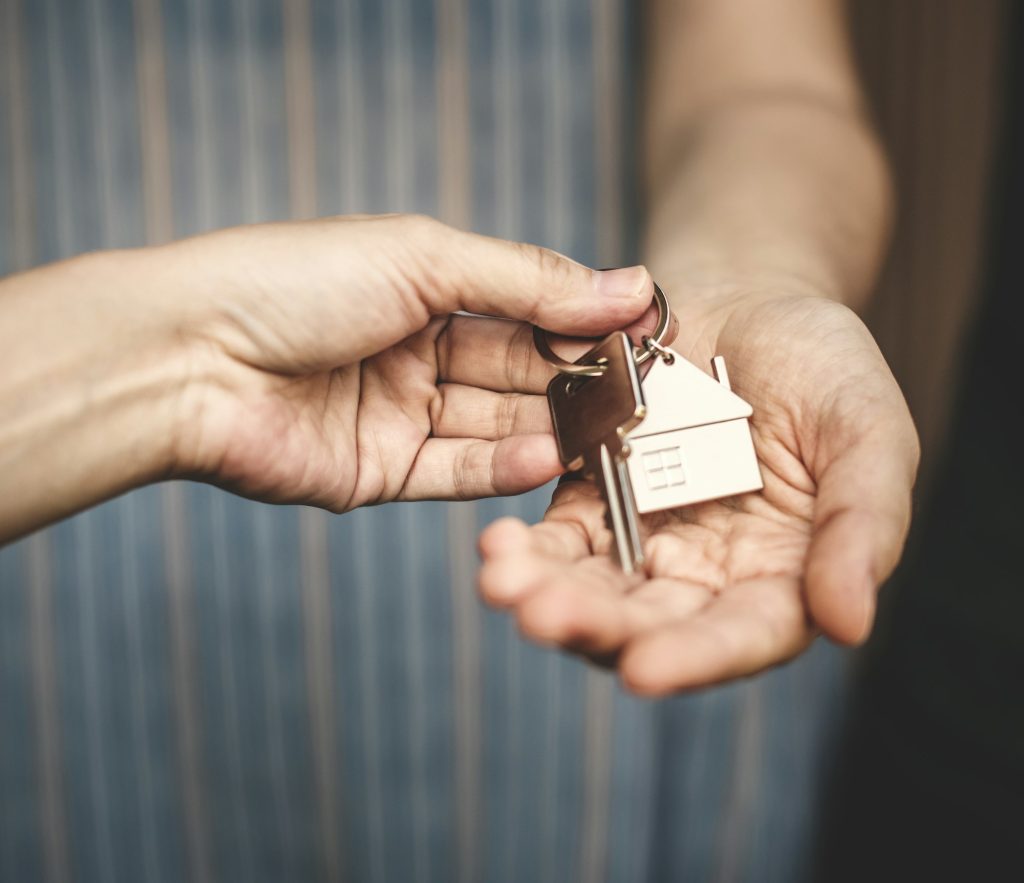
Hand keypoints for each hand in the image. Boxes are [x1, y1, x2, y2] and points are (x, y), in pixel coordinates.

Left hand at [0, 214, 658, 540]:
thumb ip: (527, 280)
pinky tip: (547, 458)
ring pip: (494, 427)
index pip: (525, 308)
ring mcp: (398, 417)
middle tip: (640, 392)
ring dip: (550, 428)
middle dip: (575, 380)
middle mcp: (415, 354)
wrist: (190, 357)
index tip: (643, 331)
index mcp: (423, 289)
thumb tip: (626, 287)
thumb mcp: (423, 257)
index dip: (582, 319)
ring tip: (608, 432)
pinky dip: (502, 469)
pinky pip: (454, 473)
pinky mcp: (378, 474)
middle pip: (516, 373)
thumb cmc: (295, 282)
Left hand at [477, 286, 919, 693]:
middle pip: (649, 621)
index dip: (695, 658)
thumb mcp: (867, 432)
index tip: (643, 671)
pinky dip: (528, 546)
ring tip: (502, 582)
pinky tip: (497, 543)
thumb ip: (863, 524)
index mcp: (780, 576)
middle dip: (594, 625)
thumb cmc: (824, 368)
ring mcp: (644, 537)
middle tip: (541, 618)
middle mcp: (706, 573)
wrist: (751, 304)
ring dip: (545, 592)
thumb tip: (848, 625)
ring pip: (592, 586)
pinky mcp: (594, 498)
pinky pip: (558, 535)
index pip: (741, 635)